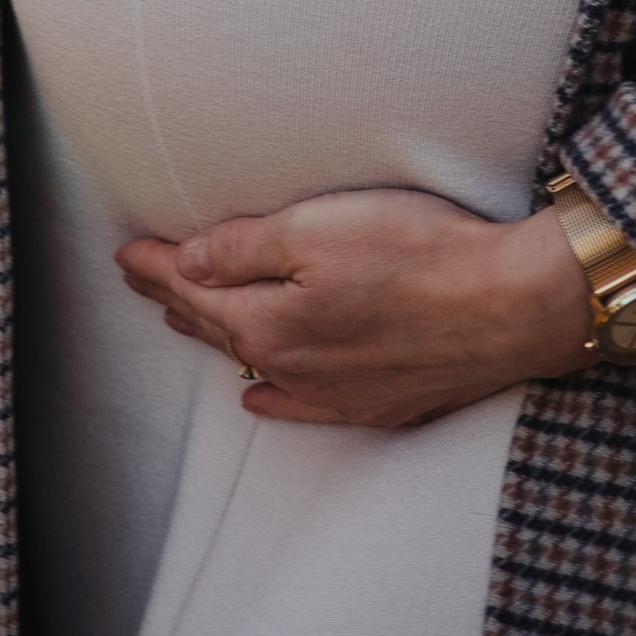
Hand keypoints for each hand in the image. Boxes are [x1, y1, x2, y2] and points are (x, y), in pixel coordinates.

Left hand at [117, 187, 592, 427]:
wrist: (509, 306)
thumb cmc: (420, 255)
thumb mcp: (319, 228)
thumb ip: (245, 247)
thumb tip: (186, 263)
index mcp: (269, 323)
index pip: (196, 290)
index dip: (156, 267)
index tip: (126, 253)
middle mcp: (292, 368)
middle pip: (218, 329)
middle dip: (177, 300)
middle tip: (144, 279)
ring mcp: (336, 393)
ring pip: (255, 365)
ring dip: (218, 340)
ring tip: (185, 319)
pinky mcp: (379, 402)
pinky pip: (302, 406)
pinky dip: (271, 396)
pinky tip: (258, 395)